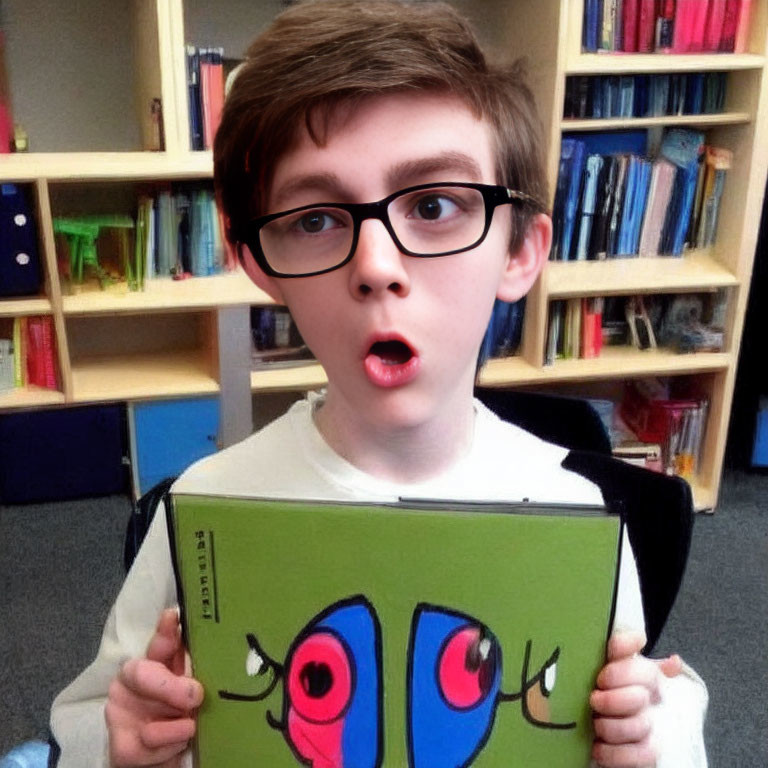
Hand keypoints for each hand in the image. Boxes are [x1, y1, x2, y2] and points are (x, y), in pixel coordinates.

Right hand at [106, 608, 203, 766]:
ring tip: (191, 726)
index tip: (173, 616)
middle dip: (170, 687)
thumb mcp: (190, 689)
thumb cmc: (180, 716)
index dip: (165, 631)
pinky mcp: (121, 748)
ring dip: (178, 725)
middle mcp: (129, 684)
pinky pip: (150, 743)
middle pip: (142, 673)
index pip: (159, 644)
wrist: (162, 757)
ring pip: (149, 713)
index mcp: (152, 665)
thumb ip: (193, 666)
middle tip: (196, 696)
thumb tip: (206, 639)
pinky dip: (171, 745)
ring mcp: (119, 714)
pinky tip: (180, 744)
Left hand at [590, 630, 681, 767]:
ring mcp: (649, 725)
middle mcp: (647, 697)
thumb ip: (619, 651)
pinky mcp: (646, 752)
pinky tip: (597, 747)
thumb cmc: (594, 688)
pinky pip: (642, 755)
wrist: (589, 727)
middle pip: (640, 696)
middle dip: (613, 700)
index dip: (623, 669)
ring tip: (594, 724)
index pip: (644, 665)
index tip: (602, 676)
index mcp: (639, 672)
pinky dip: (616, 753)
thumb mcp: (595, 664)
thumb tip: (666, 654)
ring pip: (640, 726)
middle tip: (593, 700)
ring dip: (612, 727)